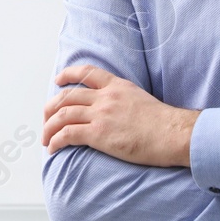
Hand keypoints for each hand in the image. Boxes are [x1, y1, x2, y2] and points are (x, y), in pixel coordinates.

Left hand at [42, 65, 198, 166]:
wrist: (173, 134)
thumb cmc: (164, 124)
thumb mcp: (141, 99)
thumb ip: (124, 100)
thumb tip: (116, 110)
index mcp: (117, 86)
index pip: (87, 72)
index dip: (68, 74)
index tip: (58, 80)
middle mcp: (106, 97)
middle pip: (67, 96)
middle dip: (51, 108)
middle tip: (46, 119)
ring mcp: (101, 115)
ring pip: (63, 115)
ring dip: (49, 127)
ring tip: (46, 138)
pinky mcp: (99, 134)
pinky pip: (68, 134)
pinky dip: (56, 140)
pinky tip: (54, 148)